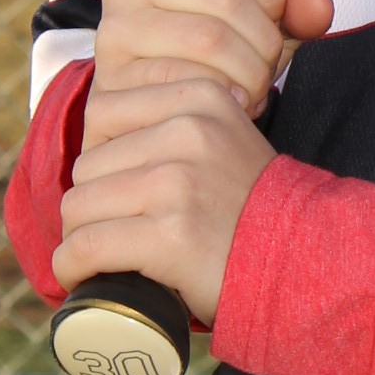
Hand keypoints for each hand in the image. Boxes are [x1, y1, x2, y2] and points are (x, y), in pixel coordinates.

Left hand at [53, 71, 277, 327]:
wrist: (302, 260)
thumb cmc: (251, 208)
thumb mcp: (223, 137)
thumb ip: (176, 121)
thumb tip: (100, 128)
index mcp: (199, 98)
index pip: (103, 112)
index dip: (101, 158)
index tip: (117, 188)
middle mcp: (188, 131)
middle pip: (87, 165)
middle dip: (91, 204)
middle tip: (116, 231)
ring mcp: (177, 183)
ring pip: (79, 206)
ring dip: (81, 238)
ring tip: (105, 255)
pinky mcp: (170, 235)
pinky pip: (87, 247)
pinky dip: (72, 267)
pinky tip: (79, 276)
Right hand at [91, 0, 331, 116]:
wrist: (151, 104)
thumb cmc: (211, 45)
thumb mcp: (256, 16)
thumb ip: (295, 8)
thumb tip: (319, 9)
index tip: (271, 21)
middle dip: (265, 45)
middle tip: (266, 72)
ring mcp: (116, 24)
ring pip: (211, 41)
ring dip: (248, 77)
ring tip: (250, 90)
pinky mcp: (113, 75)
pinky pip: (185, 83)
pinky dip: (219, 100)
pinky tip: (224, 107)